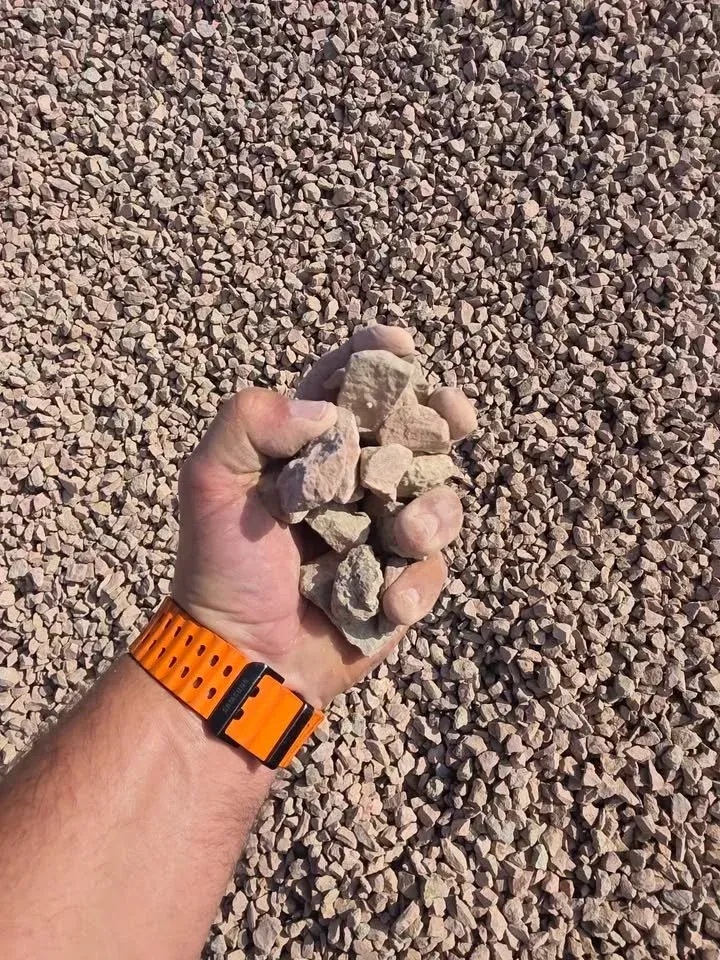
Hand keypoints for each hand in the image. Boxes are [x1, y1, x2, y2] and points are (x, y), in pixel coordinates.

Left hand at [172, 326, 473, 707]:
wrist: (240, 655)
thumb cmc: (221, 566)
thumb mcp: (210, 482)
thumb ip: (249, 422)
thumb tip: (325, 412)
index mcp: (308, 449)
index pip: (346, 387)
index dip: (375, 358)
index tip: (398, 345)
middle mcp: (352, 482)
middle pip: (412, 433)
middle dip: (441, 415)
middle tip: (453, 412)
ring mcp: (381, 531)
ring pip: (438, 499)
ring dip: (431, 512)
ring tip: (406, 534)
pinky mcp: (400, 580)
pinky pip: (432, 569)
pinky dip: (414, 583)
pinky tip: (388, 602)